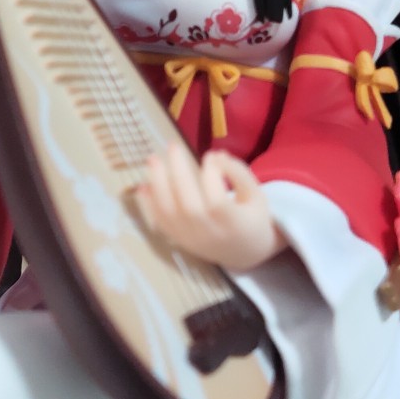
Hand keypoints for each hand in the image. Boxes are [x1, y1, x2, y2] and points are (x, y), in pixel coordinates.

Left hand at [135, 143, 287, 272]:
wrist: (243, 252)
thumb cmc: (252, 218)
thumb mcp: (257, 195)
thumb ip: (239, 173)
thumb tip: (215, 155)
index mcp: (233, 224)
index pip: (218, 200)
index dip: (212, 174)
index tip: (210, 156)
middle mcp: (209, 234)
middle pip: (188, 206)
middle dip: (178, 172)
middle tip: (172, 146)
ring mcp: (190, 239)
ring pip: (169, 215)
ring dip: (157, 185)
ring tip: (152, 160)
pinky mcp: (178, 240)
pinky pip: (159, 224)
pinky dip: (147, 205)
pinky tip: (142, 186)